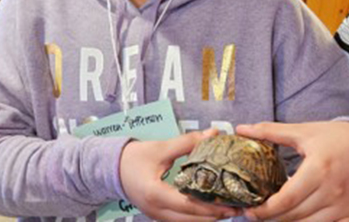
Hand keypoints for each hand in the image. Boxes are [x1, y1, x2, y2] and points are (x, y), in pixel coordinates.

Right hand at [119, 129, 240, 221]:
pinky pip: (182, 221)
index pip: (189, 205)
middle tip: (238, 208)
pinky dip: (197, 217)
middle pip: (192, 220)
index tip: (233, 204)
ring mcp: (156, 216)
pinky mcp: (158, 215)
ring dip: (208, 218)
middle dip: (216, 216)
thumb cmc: (132, 158)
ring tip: (229, 209)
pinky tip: (211, 208)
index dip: (212, 206)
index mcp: (155, 194)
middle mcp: (156, 210)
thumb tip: (213, 134)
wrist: (110, 168)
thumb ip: (187, 143)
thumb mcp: (160, 148)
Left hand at [236, 121, 348, 221]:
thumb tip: (242, 128)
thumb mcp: (302, 132)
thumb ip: (270, 131)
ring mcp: (345, 206)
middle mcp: (333, 190)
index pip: (286, 200)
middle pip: (295, 216)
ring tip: (275, 217)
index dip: (265, 210)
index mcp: (318, 169)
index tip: (251, 210)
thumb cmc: (334, 138)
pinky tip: (300, 220)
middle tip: (256, 215)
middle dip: (272, 218)